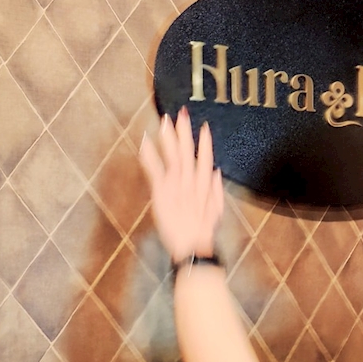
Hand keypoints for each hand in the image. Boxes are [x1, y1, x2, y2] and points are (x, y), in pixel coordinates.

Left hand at [139, 107, 223, 261]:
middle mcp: (191, 182)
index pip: (205, 158)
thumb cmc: (203, 232)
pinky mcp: (162, 193)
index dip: (205, 142)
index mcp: (204, 186)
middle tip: (181, 114)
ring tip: (164, 122)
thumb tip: (216, 171)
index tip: (204, 126)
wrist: (192, 247)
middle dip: (184, 132)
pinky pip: (155, 170)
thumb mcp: (217, 211)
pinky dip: (150, 156)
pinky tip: (146, 142)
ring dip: (169, 138)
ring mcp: (176, 186)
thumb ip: (216, 190)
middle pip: (188, 152)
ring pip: (173, 157)